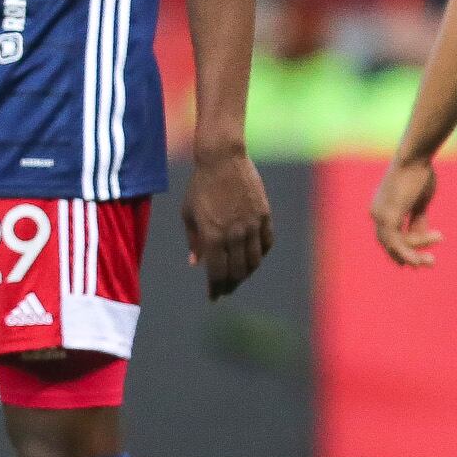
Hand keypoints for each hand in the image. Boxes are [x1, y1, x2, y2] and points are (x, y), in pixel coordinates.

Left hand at [183, 144, 273, 298]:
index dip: (215, 289)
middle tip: (226, 290)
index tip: (213, 297)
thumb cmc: (200, 186)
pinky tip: (254, 258)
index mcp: (212, 236)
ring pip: (254, 261)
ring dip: (246, 273)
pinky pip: (267, 243)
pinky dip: (261, 254)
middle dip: (230, 285)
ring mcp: (251, 225)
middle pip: (237, 272)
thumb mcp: (189, 214)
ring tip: (239, 277)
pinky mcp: (264, 216)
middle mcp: (233, 235)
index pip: (217, 273)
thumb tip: (197, 264)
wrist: (222, 159)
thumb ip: (194, 241)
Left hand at [369, 155, 438, 267]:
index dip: (403, 249)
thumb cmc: (419, 174)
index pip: (390, 235)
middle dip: (408, 256)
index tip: (420, 259)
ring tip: (431, 261)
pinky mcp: (388, 216)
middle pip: (390, 243)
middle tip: (429, 263)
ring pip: (393, 245)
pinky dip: (407, 253)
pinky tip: (420, 260)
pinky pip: (395, 242)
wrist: (415, 157)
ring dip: (412, 256)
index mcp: (381, 208)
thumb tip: (421, 235)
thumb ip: (418, 219)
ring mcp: (380, 215)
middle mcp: (376, 213)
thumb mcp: (419, 201)